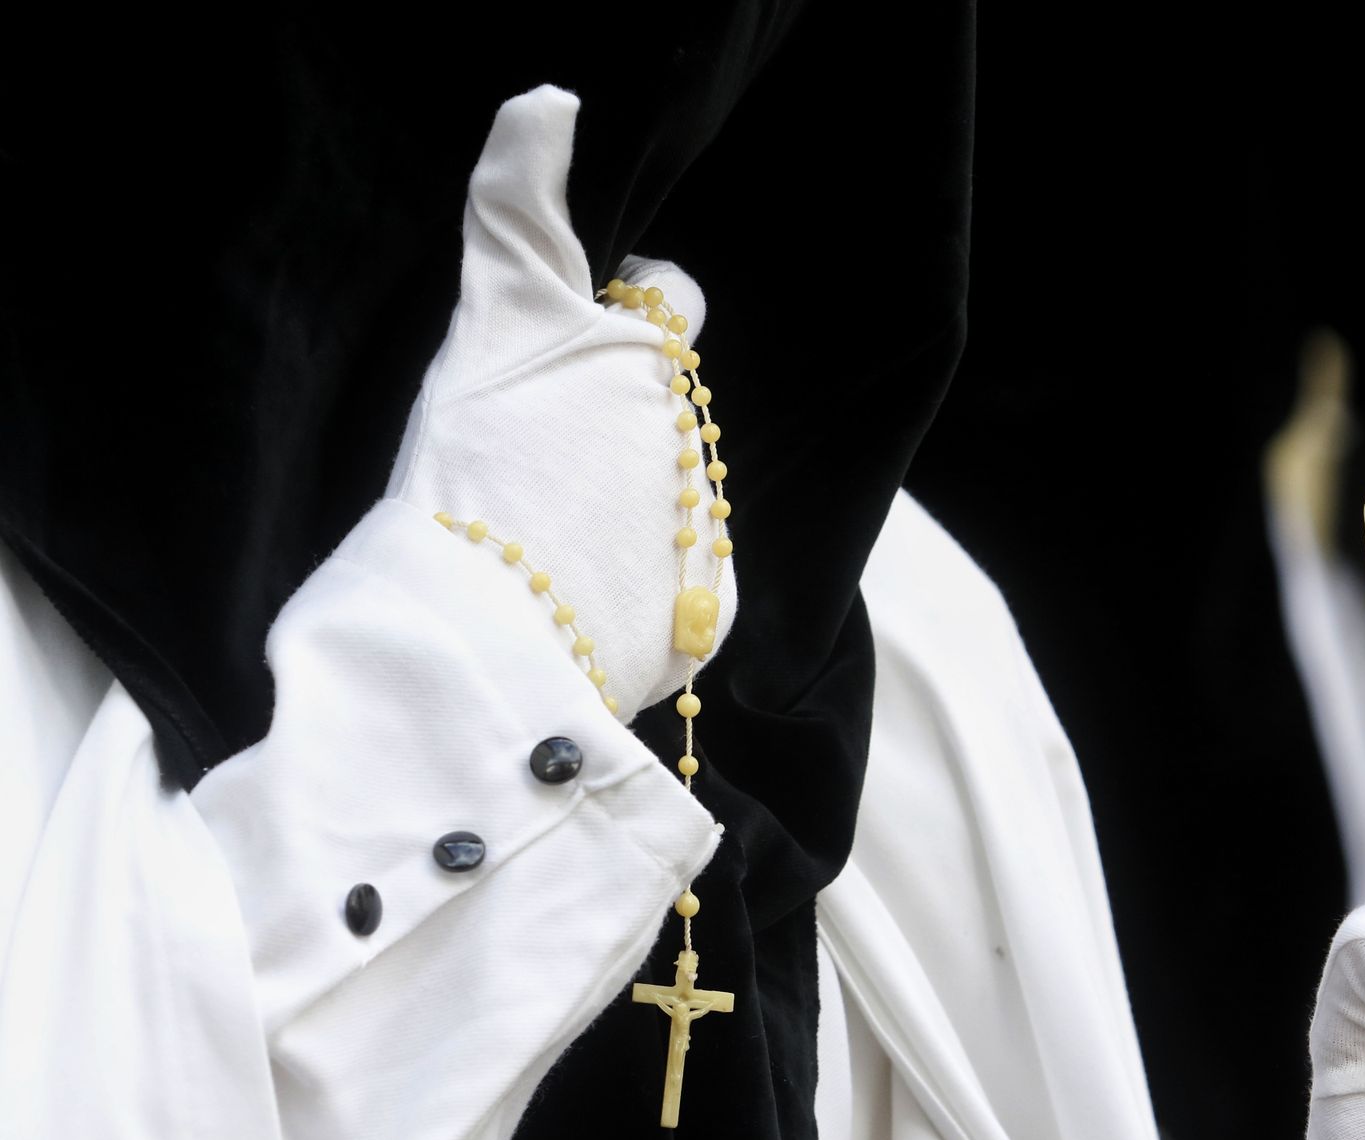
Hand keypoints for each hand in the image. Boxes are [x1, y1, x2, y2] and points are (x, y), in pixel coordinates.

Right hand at [385, 84, 735, 722]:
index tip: (570, 354)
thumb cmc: (474, 466)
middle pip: (661, 410)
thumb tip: (549, 97)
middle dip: (612, 427)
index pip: (670, 299)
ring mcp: (704, 530)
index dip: (625, 318)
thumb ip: (516, 212)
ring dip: (620, 511)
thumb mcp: (487, 322)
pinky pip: (678, 586)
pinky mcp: (709, 612)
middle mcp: (691, 437)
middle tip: (532, 467)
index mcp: (645, 359)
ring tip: (543, 544)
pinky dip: (636, 590)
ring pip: (669, 498)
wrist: (486, 634)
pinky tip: (572, 600)